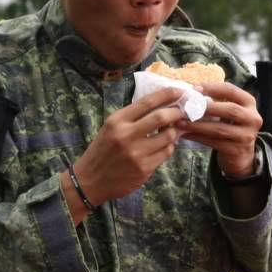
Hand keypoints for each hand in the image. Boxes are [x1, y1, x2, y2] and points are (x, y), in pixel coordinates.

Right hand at [72, 87, 186, 204]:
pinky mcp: (144, 169)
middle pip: (161, 117)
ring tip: (171, 131)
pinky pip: (166, 153)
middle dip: (176, 112)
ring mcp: (136, 154)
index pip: (147, 102)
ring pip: (168, 137)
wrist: (90, 180)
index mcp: (117, 121)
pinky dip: (169, 147)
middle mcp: (126, 135)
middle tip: (181, 112)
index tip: (179, 91)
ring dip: (174, 132)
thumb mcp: (111, 127)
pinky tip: (164, 146)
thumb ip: (132, 117)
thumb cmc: (102, 150)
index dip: (166, 95)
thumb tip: (161, 105)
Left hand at [182, 82, 261, 176]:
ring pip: (220, 129)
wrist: (240, 155)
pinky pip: (214, 142)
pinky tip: (185, 134)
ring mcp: (246, 136)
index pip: (231, 90)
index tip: (194, 89)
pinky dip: (197, 137)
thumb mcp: (228, 111)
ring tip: (180, 122)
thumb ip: (216, 101)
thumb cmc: (229, 127)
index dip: (212, 88)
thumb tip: (190, 91)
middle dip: (207, 108)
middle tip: (187, 106)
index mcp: (249, 103)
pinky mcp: (237, 150)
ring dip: (197, 125)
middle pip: (230, 110)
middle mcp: (252, 118)